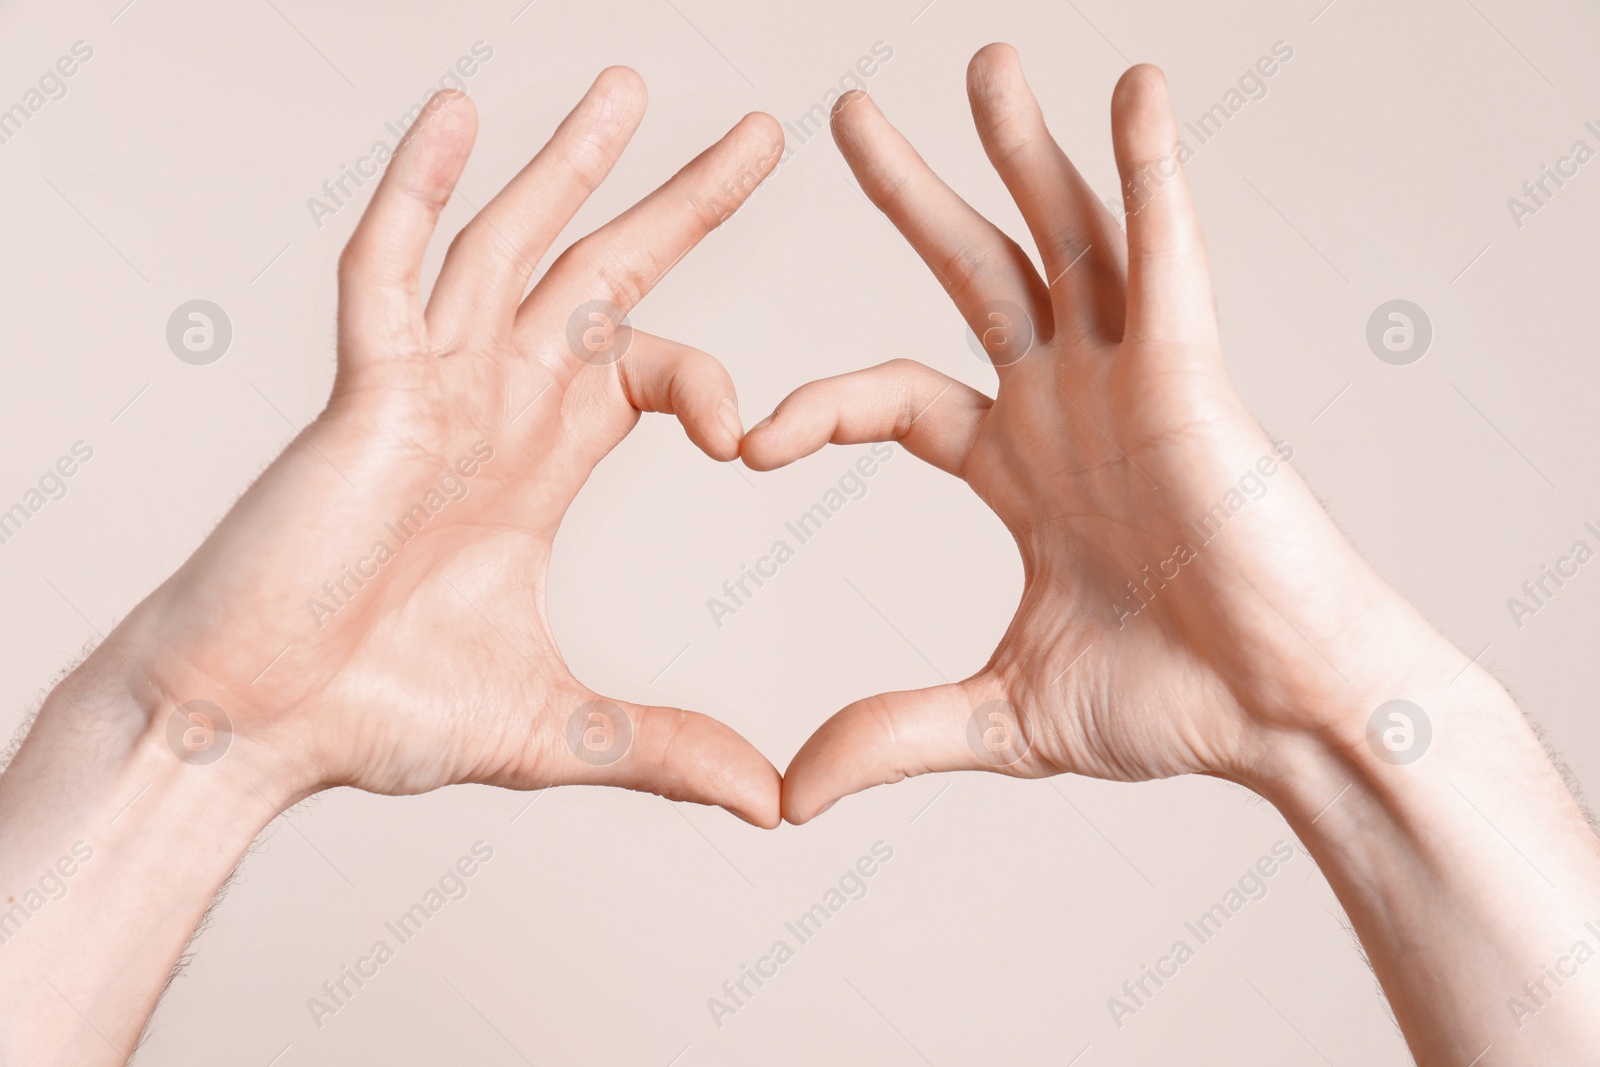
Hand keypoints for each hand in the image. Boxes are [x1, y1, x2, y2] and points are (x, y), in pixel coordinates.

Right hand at [107, 70, 783, 823]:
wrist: (256, 727)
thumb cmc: (376, 713)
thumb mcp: (559, 728)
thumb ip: (666, 749)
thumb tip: (772, 805)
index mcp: (540, 460)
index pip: (654, 370)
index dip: (720, 385)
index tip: (760, 442)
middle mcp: (492, 404)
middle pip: (605, 275)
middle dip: (680, 204)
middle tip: (759, 134)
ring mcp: (426, 385)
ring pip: (506, 245)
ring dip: (566, 165)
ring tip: (625, 88)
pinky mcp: (362, 391)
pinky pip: (388, 268)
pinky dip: (416, 190)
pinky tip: (456, 116)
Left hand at [745, 45, 1454, 821]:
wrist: (1288, 719)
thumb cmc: (1177, 705)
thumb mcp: (1003, 713)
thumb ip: (894, 733)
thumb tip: (788, 795)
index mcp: (1018, 465)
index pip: (894, 395)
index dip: (817, 405)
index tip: (745, 445)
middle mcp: (1070, 404)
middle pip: (976, 274)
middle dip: (913, 196)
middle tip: (847, 117)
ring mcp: (1134, 381)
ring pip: (1069, 238)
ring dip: (1026, 150)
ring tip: (983, 64)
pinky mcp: (1197, 377)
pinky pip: (1172, 257)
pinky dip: (1153, 174)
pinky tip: (1132, 94)